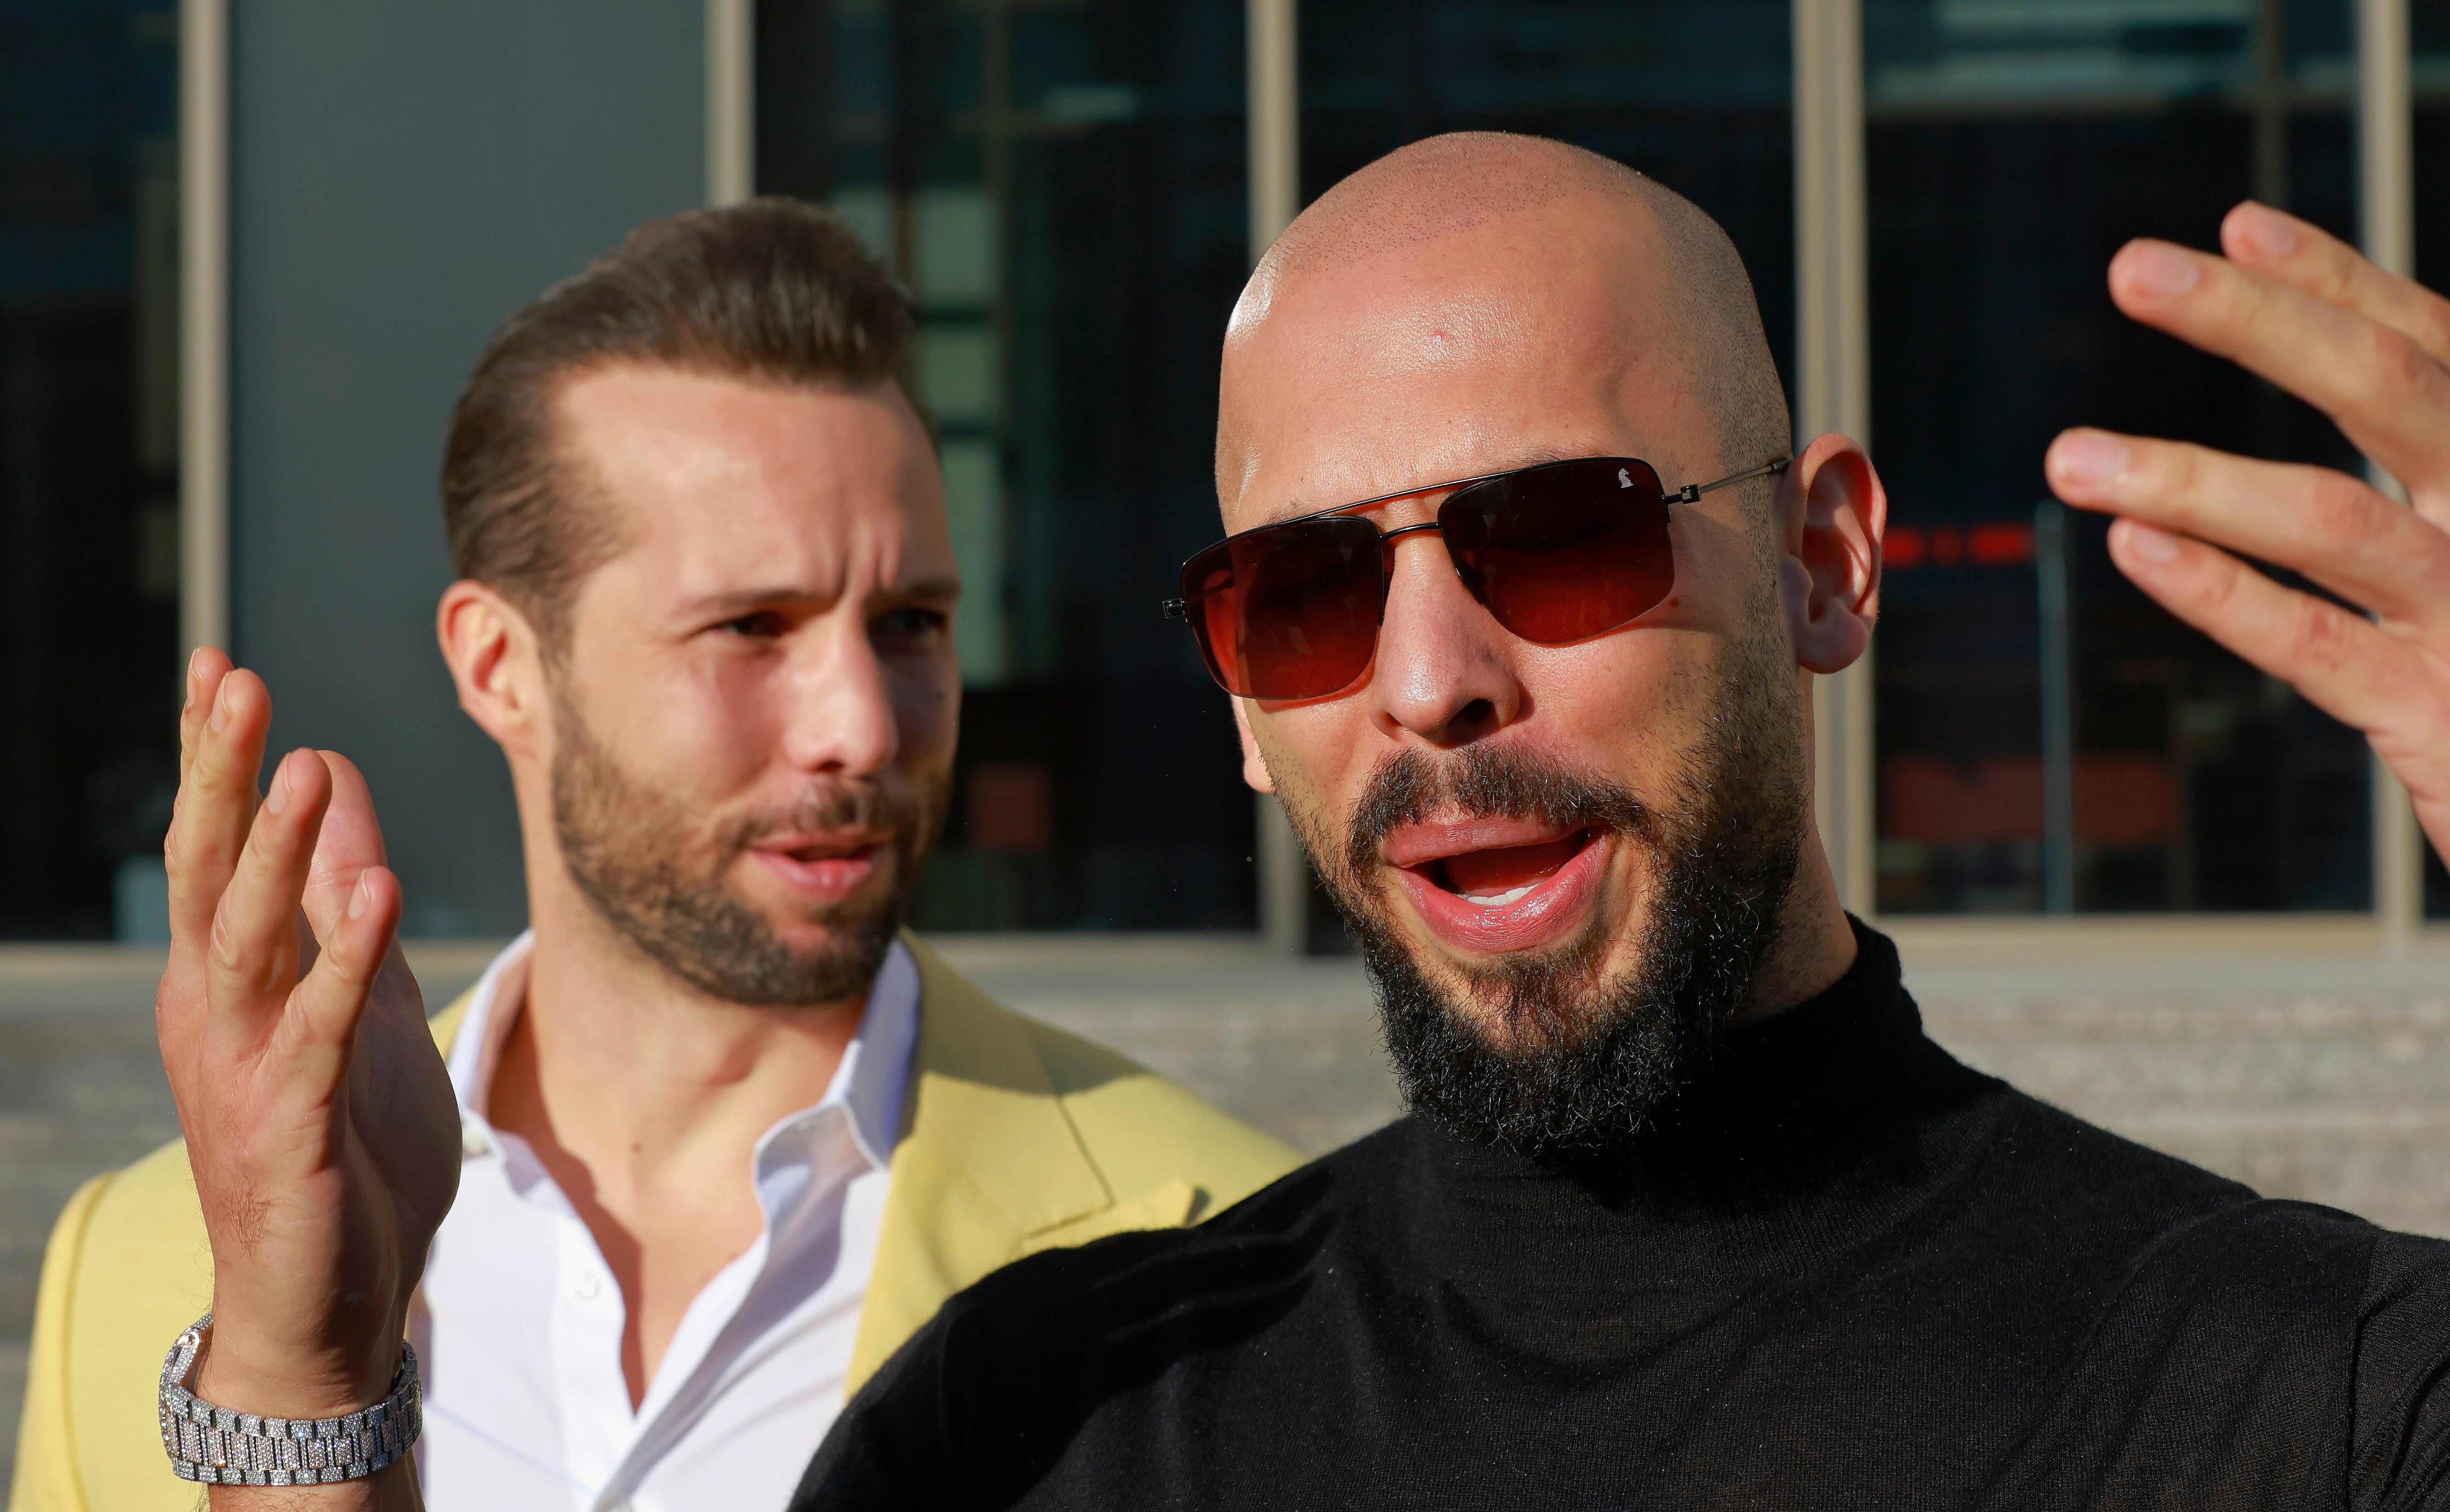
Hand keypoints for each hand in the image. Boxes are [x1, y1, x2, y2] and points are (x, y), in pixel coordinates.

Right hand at [158, 649, 458, 1500]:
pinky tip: (375, 892)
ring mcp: (245, 1071)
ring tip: (303, 765)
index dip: (213, 759)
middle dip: (219, 778)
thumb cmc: (341, 1150)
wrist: (328, 1306)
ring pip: (247, 940)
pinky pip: (317, 1029)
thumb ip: (342, 903)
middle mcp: (218, 1014)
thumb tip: (342, 792)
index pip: (212, 849)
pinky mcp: (290, 1127)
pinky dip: (345, 960)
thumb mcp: (353, 1002)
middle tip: (236, 682)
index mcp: (229, 982)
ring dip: (274, 852)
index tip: (221, 666)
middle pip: (208, 875)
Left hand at [2046, 201, 2449, 867]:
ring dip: (2191, 475)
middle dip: (2259, 323)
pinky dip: (2220, 592)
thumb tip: (2335, 320)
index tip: (2237, 229)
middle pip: (2387, 387)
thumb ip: (2425, 436)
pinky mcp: (2438, 718)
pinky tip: (2135, 547)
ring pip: (2330, 518)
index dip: (2335, 281)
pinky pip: (2316, 644)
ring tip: (2070, 456)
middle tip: (2132, 270)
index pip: (2427, 343)